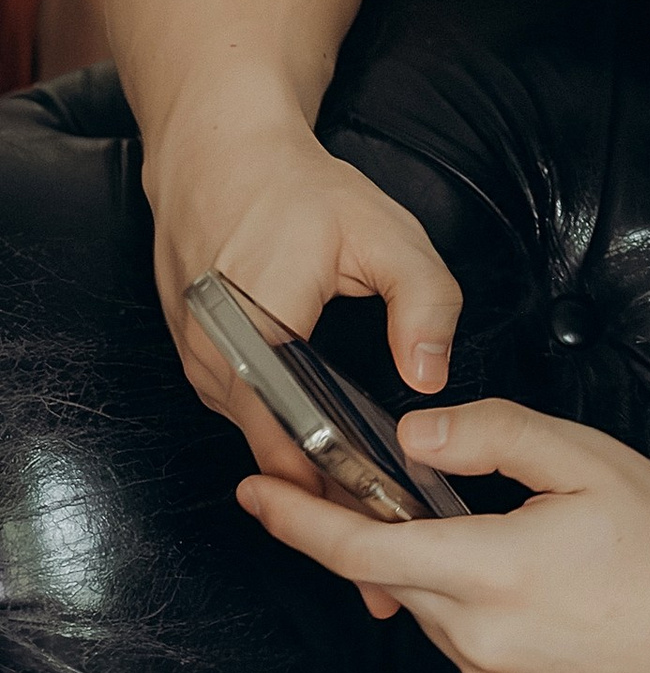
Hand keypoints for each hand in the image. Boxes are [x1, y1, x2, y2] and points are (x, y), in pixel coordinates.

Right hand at [148, 110, 465, 494]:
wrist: (218, 153)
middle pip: (275, 453)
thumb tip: (428, 375)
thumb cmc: (296, 190)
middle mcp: (215, 361)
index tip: (387, 509)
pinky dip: (284, 425)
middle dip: (331, 487)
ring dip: (306, 457)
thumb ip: (424, 303)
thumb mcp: (384, 234)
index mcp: (256, 337)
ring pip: (258, 436)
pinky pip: (246, 410)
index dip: (343, 484)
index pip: (295, 445)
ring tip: (364, 485)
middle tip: (388, 520)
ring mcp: (199, 363)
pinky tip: (325, 433)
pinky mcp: (198, 358)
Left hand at [233, 398, 649, 672]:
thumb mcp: (589, 461)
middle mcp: (479, 639)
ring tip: (541, 555)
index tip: (256, 495)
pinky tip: (557, 601)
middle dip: (404, 537)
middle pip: (401, 577)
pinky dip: (491, 619)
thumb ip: (491, 437)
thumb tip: (414, 435)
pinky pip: (477, 655)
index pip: (360, 545)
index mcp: (489, 569)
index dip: (298, 519)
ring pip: (442, 617)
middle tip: (450, 501)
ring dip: (459, 578)